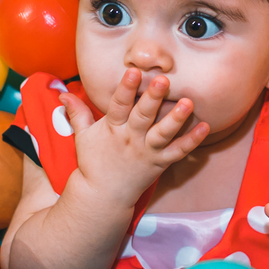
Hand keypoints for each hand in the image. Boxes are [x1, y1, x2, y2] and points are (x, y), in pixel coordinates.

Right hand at [60, 68, 209, 206]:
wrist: (103, 197)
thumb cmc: (93, 162)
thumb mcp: (82, 137)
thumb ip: (77, 113)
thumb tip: (62, 94)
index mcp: (113, 128)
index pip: (118, 105)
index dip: (126, 88)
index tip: (133, 71)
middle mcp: (131, 138)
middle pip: (143, 116)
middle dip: (152, 98)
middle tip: (163, 80)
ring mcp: (147, 151)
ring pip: (163, 134)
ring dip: (176, 119)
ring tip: (188, 103)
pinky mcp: (160, 163)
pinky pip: (178, 152)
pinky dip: (192, 141)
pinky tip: (205, 127)